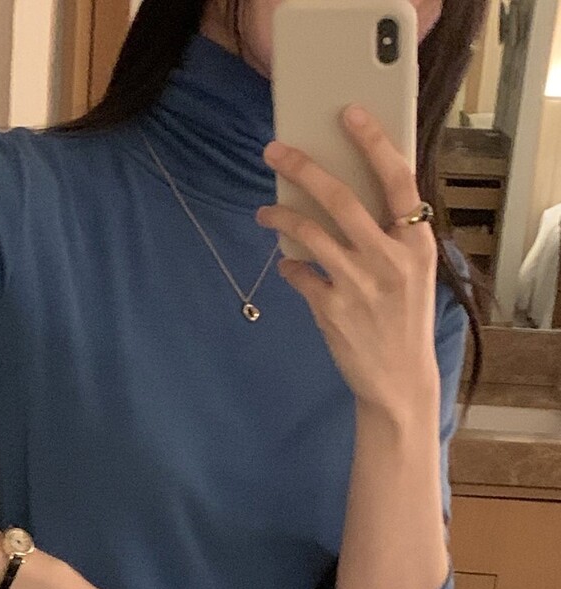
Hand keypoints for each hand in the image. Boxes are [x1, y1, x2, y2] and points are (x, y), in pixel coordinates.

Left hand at [255, 105, 440, 415]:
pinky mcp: (332, 311)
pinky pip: (299, 276)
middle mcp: (390, 259)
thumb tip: (346, 195)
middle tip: (275, 151)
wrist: (399, 381)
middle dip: (304, 168)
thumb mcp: (414, 273)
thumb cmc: (404, 320)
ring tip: (265, 212)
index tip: (349, 113)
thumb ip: (390, 235)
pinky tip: (286, 265)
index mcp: (418, 242)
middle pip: (341, 199)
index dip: (373, 141)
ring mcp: (359, 285)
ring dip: (282, 217)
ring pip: (310, 234)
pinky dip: (289, 266)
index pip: (398, 178)